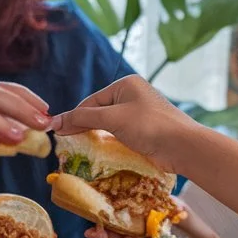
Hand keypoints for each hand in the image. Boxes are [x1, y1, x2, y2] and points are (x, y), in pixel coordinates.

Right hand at [50, 75, 196, 173]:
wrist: (183, 147)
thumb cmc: (149, 126)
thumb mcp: (112, 118)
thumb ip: (83, 118)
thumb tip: (54, 122)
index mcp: (126, 84)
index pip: (92, 101)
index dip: (74, 117)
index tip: (57, 133)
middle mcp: (132, 96)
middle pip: (99, 112)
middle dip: (84, 127)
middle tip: (66, 143)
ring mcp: (139, 114)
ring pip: (109, 125)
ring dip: (96, 137)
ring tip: (79, 150)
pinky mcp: (144, 131)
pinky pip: (119, 135)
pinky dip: (108, 143)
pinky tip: (99, 153)